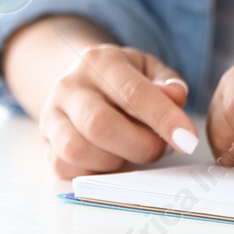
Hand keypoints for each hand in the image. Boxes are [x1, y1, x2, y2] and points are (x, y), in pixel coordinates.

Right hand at [37, 44, 198, 179]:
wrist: (80, 82)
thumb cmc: (123, 80)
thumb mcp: (148, 70)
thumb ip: (166, 83)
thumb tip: (175, 97)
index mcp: (100, 61)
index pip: (132, 92)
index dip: (163, 118)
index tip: (187, 139)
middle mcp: (69, 86)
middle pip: (100, 125)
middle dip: (140, 145)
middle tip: (162, 148)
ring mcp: (51, 116)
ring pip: (77, 149)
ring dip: (115, 160)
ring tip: (132, 151)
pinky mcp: (46, 144)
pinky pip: (65, 168)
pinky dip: (94, 172)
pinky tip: (111, 159)